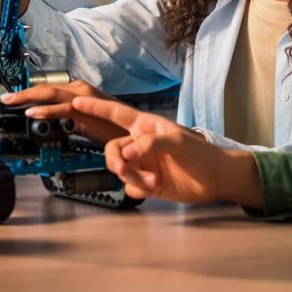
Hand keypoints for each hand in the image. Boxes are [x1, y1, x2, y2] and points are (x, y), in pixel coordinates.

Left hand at [1, 80, 125, 142]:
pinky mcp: (87, 111)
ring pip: (51, 93)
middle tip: (4, 98)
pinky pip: (62, 109)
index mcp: (78, 90)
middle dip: (23, 92)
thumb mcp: (83, 120)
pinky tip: (33, 113)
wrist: (131, 134)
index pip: (48, 88)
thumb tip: (49, 122)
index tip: (13, 98)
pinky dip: (46, 110)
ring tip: (11, 102)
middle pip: (46, 87)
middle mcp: (80, 89)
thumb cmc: (111, 128)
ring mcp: (83, 98)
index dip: (29, 92)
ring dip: (28, 97)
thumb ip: (66, 118)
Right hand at [71, 97, 263, 208]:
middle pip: (111, 150)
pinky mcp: (145, 183)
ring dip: (134, 178)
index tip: (76, 101)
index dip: (96, 107)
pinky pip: (129, 187)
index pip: (116, 113)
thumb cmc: (200, 153)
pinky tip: (156, 189)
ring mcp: (142, 164)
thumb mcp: (179, 142)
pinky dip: (139, 190)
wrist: (216, 180)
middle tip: (126, 170)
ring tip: (155, 183)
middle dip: (116, 161)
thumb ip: (152, 143)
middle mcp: (139, 144)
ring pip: (120, 170)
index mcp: (145, 127)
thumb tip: (128, 152)